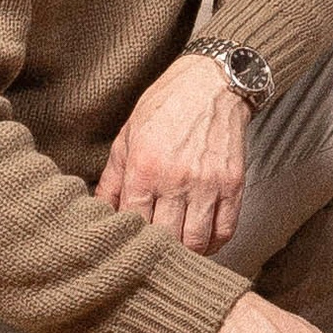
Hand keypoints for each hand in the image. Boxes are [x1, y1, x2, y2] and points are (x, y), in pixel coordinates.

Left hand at [96, 51, 250, 253]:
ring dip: (185, 250)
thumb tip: (99, 211)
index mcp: (144, 168)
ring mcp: (208, 183)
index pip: (133, 224)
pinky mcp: (233, 183)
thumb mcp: (127, 136)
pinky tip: (203, 239)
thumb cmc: (166, 105)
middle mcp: (176, 180)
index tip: (130, 239)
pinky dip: (214, 243)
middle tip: (153, 248)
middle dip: (156, 249)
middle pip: (165, 239)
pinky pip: (225, 230)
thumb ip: (112, 178)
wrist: (212, 82)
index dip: (130, 237)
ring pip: (196, 242)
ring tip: (177, 247)